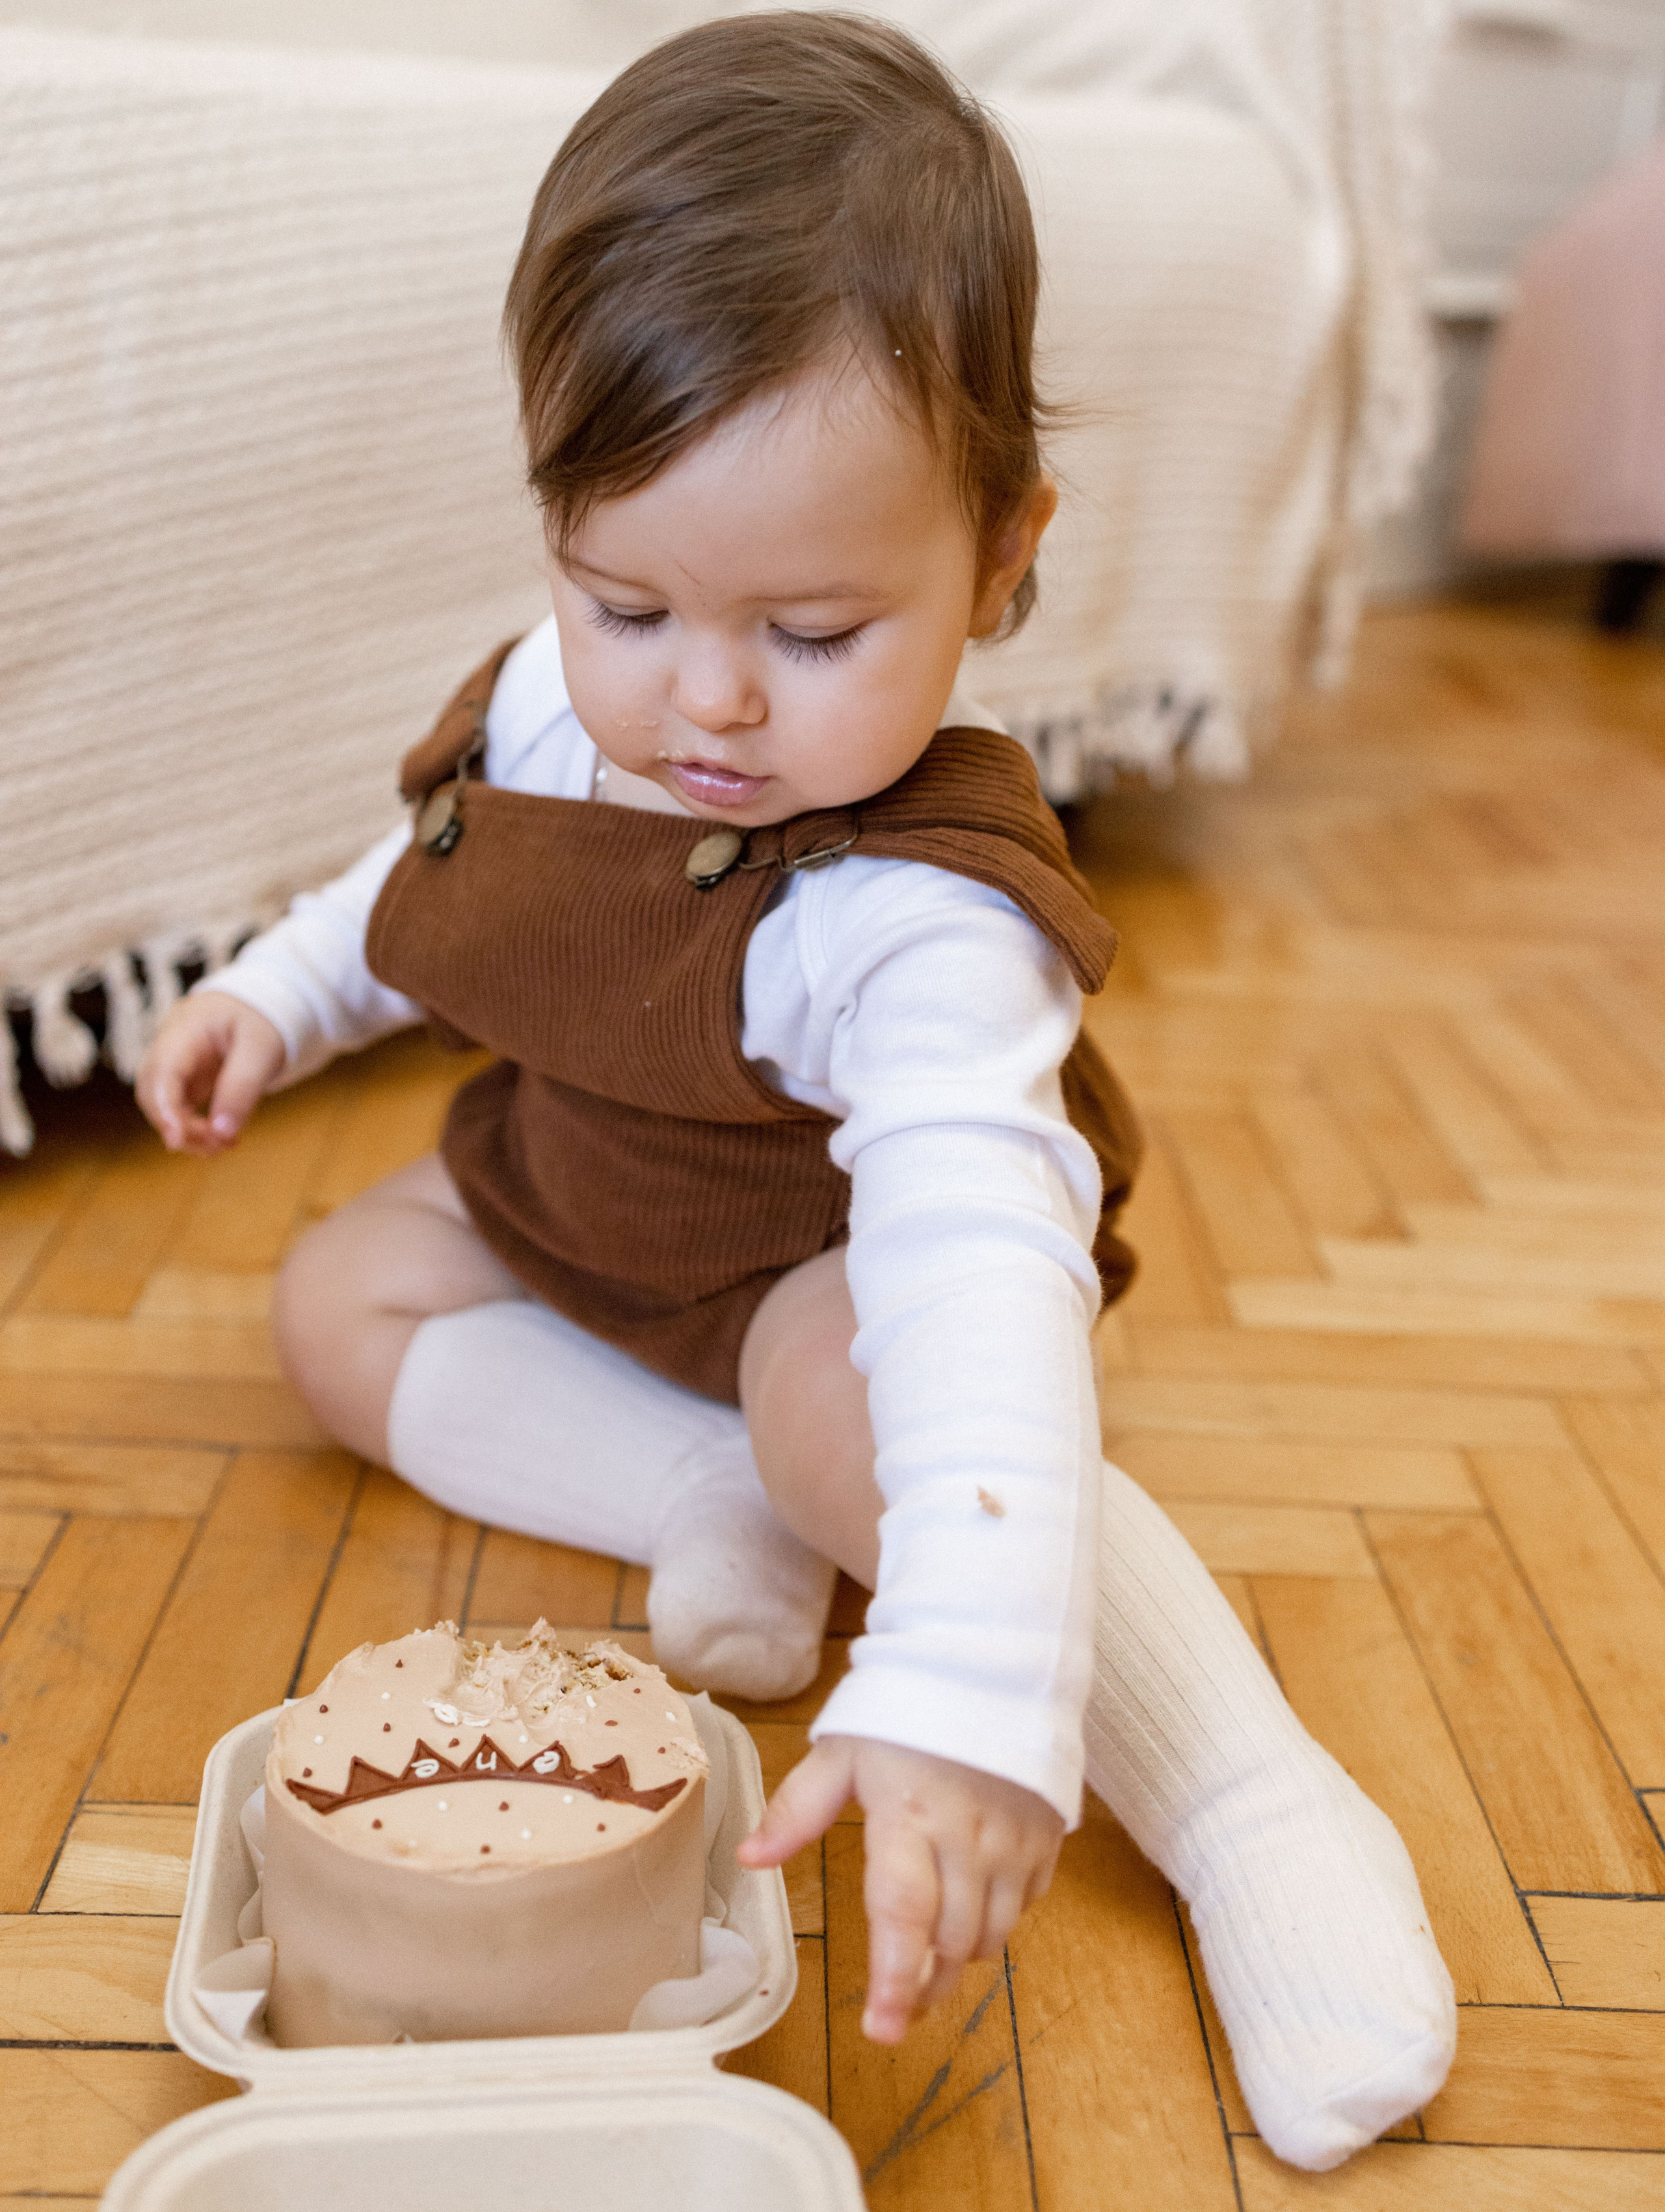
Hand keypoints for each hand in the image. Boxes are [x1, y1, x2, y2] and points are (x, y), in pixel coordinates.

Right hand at [135, 992, 285, 1155]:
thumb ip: (243, 1087)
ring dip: (188, 1134)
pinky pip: (176, 1111)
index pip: (161, 1070)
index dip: (163, 1107)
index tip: (176, 1140)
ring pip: (161, 1106)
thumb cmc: (259, 1020)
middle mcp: (167, 1046)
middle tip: (218, 1145)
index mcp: (185, 1028)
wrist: (256, 1007)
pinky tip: (221, 1139)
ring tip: (225, 1145)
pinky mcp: (180, 1081)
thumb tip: (222, 1133)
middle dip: (178, 1127)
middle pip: (152, 1093)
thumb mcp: (263, 1048)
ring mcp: (171, 1064)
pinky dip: (195, 1130)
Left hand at [737, 1734, 1062, 2041]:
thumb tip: (750, 1860)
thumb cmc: (906, 1708)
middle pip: (948, 1941)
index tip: (882, 2028)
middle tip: (896, 2002)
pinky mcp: (1045, 1837)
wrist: (988, 1661)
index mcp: (908, 1817)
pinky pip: (1025, 1905)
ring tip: (929, 1964)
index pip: (902, 1914)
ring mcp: (1012, 1840)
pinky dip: (998, 1920)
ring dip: (958, 1959)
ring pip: (991, 1935)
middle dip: (922, 1983)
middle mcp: (966, 1837)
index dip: (893, 1979)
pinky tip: (973, 1906)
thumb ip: (797, 1810)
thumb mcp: (842, 1749)